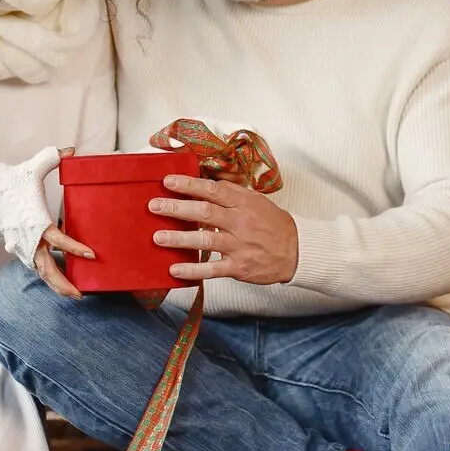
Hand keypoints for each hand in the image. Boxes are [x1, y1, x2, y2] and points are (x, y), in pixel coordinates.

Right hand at [28, 145, 92, 299]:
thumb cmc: (10, 182)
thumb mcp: (31, 168)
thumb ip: (52, 158)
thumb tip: (72, 151)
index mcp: (34, 221)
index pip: (57, 239)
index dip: (73, 247)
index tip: (90, 254)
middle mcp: (28, 238)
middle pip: (46, 268)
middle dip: (62, 283)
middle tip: (79, 295)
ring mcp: (22, 246)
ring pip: (39, 271)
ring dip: (55, 284)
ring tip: (73, 294)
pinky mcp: (19, 247)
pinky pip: (35, 265)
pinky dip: (47, 275)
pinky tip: (59, 279)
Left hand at [150, 173, 299, 287]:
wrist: (296, 250)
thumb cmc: (271, 222)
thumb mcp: (255, 200)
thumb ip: (231, 191)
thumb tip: (206, 180)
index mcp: (243, 203)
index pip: (212, 190)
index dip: (189, 185)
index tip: (167, 181)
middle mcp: (239, 222)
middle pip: (204, 212)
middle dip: (176, 209)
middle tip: (154, 206)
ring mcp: (239, 246)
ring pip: (205, 240)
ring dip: (179, 239)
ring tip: (157, 237)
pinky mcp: (239, 267)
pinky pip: (212, 269)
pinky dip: (193, 270)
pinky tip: (174, 270)